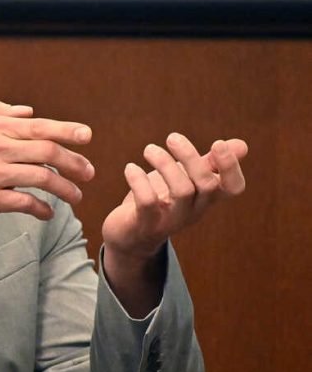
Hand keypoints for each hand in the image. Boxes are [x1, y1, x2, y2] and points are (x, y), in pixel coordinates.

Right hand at [0, 102, 94, 251]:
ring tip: (76, 197)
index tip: (87, 137)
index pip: (38, 126)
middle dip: (75, 162)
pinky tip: (48, 213)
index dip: (67, 131)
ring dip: (65, 189)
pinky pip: (25, 203)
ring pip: (42, 179)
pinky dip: (42, 209)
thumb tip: (27, 111)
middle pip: (48, 152)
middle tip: (89, 172)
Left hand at [102, 133, 247, 262]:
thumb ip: (209, 164)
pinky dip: (139, 180)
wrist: (130, 234)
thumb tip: (242, 145)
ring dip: (165, 164)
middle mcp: (194, 210)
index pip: (234, 187)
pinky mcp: (146, 224)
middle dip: (191, 157)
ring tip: (149, 149)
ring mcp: (172, 219)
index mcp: (206, 197)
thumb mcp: (186, 180)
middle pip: (206, 184)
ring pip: (182, 191)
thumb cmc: (160, 200)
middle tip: (172, 137)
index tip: (218, 143)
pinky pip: (148, 201)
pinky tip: (130, 168)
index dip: (231, 166)